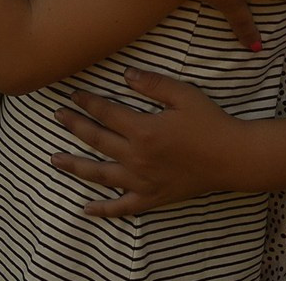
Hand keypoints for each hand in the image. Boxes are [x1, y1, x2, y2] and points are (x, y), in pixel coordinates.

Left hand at [51, 69, 239, 215]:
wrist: (231, 157)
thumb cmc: (209, 122)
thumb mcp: (183, 93)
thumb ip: (152, 83)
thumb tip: (125, 76)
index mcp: (143, 130)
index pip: (106, 113)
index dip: (88, 102)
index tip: (73, 95)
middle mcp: (137, 158)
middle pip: (97, 140)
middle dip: (74, 126)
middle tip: (57, 116)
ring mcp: (142, 181)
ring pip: (100, 174)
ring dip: (76, 166)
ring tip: (54, 160)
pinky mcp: (152, 198)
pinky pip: (122, 207)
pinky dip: (103, 210)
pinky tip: (86, 209)